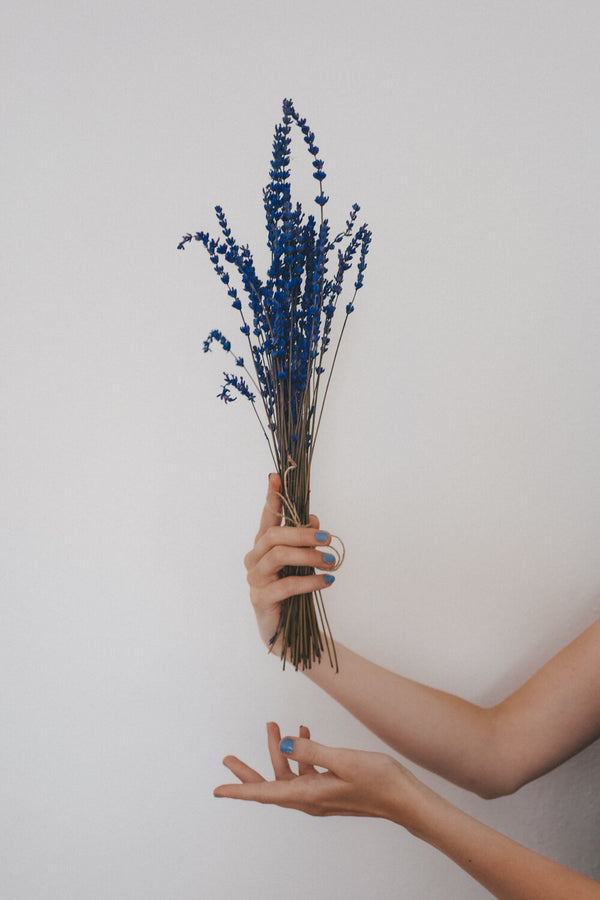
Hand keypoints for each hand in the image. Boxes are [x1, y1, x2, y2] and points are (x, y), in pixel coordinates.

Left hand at [214, 722, 427, 826]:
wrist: (406, 798)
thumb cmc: (379, 780)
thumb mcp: (343, 760)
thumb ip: (311, 750)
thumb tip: (283, 743)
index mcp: (309, 796)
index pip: (265, 794)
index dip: (239, 789)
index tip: (217, 789)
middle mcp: (311, 799)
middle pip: (270, 786)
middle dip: (248, 771)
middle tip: (227, 758)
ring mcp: (321, 794)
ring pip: (288, 775)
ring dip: (279, 750)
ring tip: (272, 724)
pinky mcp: (332, 788)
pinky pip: (307, 772)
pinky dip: (302, 752)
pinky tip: (304, 731)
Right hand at [243, 475, 337, 651]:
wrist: (291, 631)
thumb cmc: (296, 592)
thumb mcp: (304, 561)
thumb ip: (306, 539)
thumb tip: (314, 522)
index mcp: (264, 545)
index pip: (267, 516)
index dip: (271, 496)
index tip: (276, 477)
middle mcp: (254, 558)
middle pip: (274, 535)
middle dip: (302, 533)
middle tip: (327, 538)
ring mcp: (255, 578)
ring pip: (278, 556)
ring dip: (308, 556)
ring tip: (330, 562)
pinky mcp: (261, 599)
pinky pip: (285, 585)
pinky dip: (309, 581)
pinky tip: (327, 582)